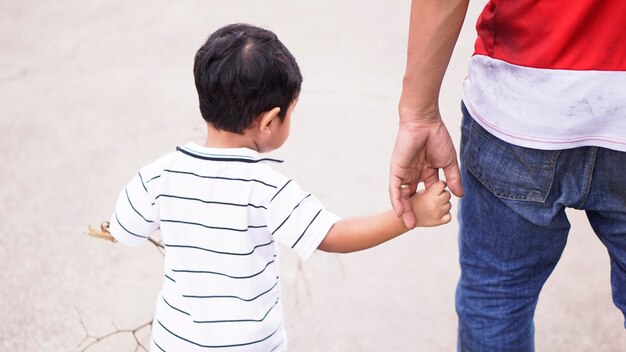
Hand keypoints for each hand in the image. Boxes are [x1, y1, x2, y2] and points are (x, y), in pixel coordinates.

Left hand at [389, 114, 461, 228]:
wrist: (425, 123)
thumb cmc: (437, 138)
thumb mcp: (448, 162)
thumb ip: (453, 179)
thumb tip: (459, 195)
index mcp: (426, 171)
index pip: (427, 192)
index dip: (430, 204)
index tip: (435, 217)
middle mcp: (414, 173)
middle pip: (413, 196)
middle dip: (415, 211)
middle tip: (417, 225)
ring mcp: (405, 172)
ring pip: (403, 195)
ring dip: (405, 210)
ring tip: (409, 224)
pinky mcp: (397, 170)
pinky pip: (395, 188)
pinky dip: (397, 200)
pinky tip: (400, 212)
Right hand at [410, 180, 451, 226]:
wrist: (404, 219)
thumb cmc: (412, 202)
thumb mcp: (420, 191)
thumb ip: (432, 186)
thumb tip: (445, 183)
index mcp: (429, 194)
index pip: (442, 184)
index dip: (439, 185)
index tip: (435, 187)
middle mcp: (435, 204)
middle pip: (447, 194)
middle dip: (442, 194)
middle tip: (432, 198)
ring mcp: (438, 213)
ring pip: (449, 205)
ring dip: (443, 205)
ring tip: (432, 206)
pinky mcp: (439, 222)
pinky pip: (448, 217)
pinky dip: (445, 215)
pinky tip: (436, 214)